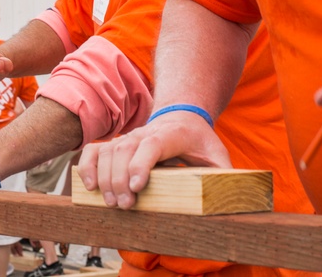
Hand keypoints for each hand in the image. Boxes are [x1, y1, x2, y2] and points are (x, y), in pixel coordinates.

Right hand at [76, 112, 231, 209]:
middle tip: (124, 206)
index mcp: (172, 134)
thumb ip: (225, 174)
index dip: (141, 164)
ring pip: (109, 151)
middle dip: (120, 179)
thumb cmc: (200, 140)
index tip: (138, 187)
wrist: (182, 116)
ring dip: (105, 178)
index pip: (151, 144)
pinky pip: (95, 150)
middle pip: (125, 150)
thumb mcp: (217, 154)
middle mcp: (145, 132)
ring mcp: (129, 136)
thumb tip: (234, 198)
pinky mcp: (117, 143)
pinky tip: (89, 186)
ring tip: (111, 203)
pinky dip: (87, 166)